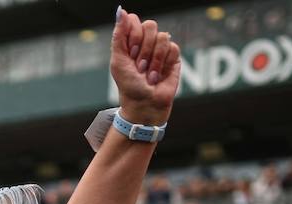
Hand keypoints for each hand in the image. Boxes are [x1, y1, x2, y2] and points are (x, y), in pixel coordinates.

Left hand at [111, 10, 180, 125]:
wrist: (144, 105)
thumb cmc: (129, 86)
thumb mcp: (118, 61)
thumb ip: (119, 35)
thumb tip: (121, 10)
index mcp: (130, 41)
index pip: (134, 20)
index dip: (133, 35)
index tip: (131, 53)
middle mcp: (146, 42)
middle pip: (150, 25)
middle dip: (144, 49)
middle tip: (139, 66)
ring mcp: (160, 49)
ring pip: (163, 36)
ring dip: (154, 59)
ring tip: (149, 75)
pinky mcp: (173, 57)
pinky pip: (173, 47)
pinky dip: (164, 63)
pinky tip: (159, 75)